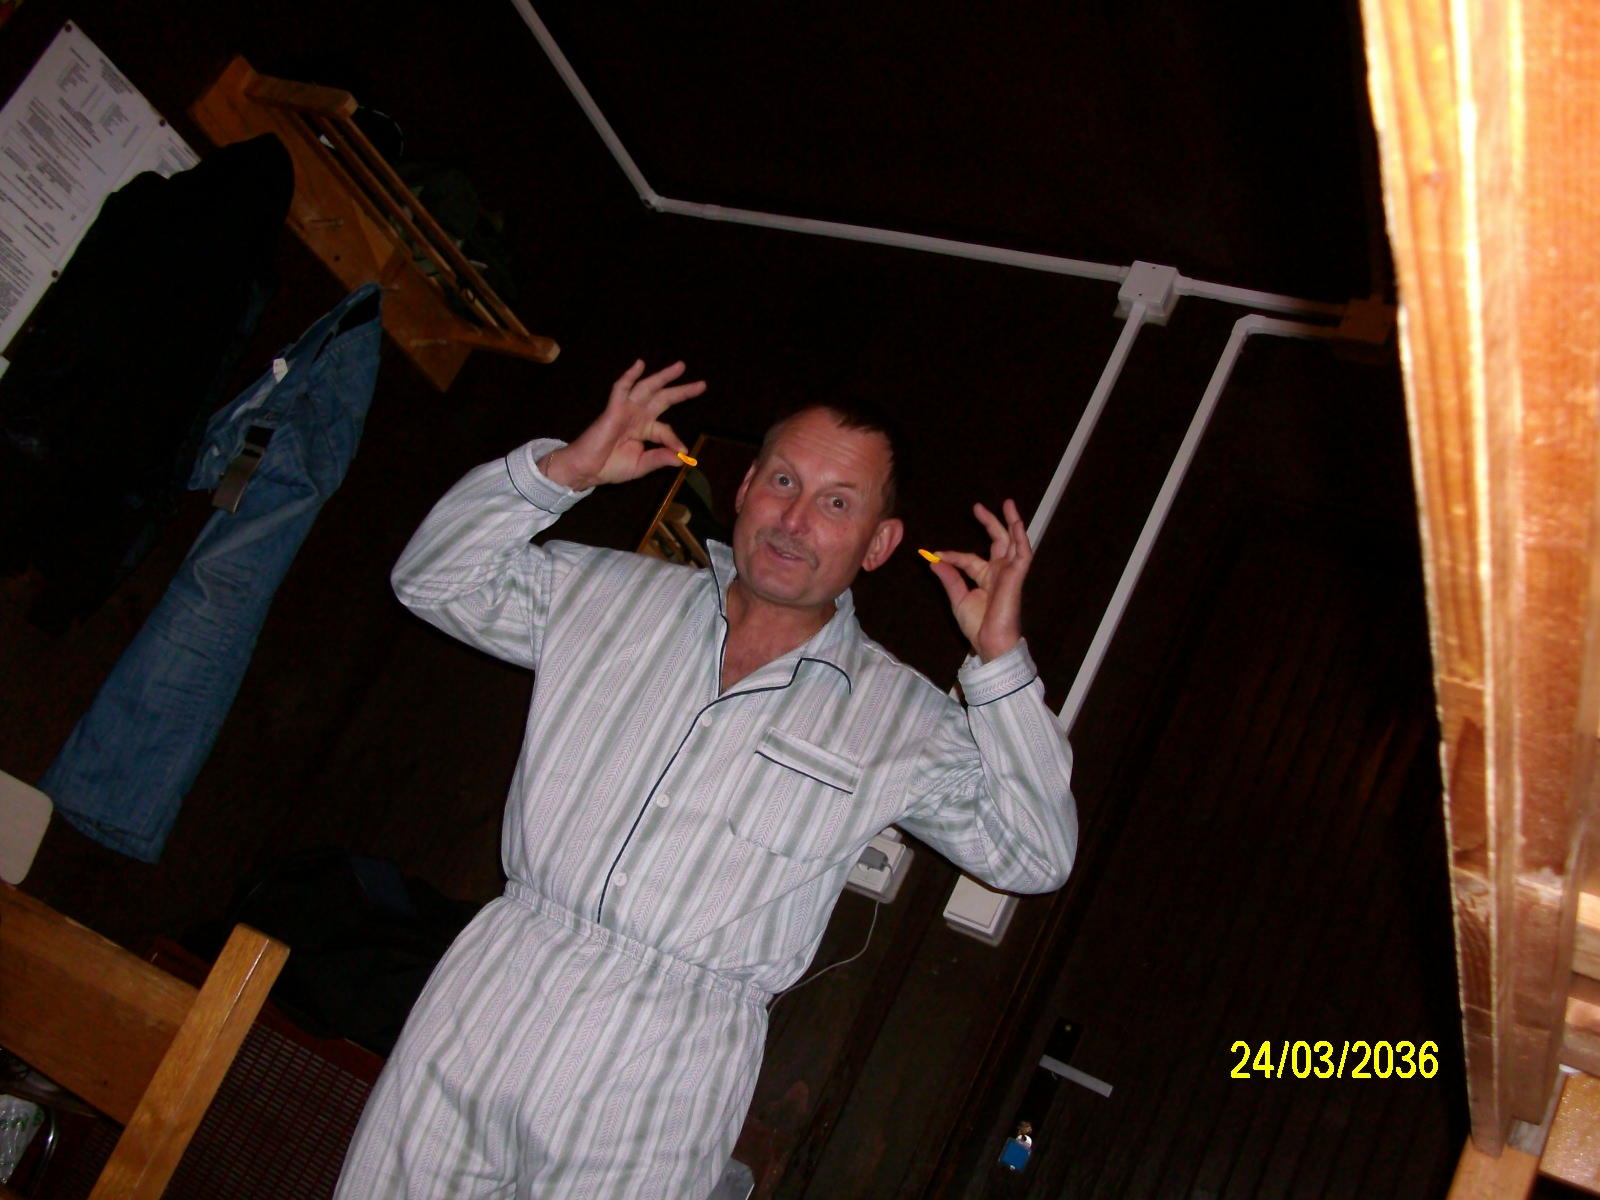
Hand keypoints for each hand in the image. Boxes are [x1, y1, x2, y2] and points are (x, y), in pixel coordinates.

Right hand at [545, 360, 705, 490]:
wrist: (585, 470)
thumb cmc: (610, 467)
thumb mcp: (640, 465)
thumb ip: (659, 458)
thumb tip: (682, 458)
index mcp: (644, 430)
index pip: (665, 429)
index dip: (675, 440)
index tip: (684, 452)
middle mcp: (637, 416)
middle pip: (663, 398)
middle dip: (681, 391)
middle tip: (702, 385)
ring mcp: (625, 410)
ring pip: (647, 388)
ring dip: (663, 376)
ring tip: (680, 367)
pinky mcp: (613, 409)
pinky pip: (621, 389)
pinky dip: (629, 376)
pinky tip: (639, 364)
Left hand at [927, 499, 1031, 662]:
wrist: (991, 644)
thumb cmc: (978, 627)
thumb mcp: (958, 598)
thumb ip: (950, 578)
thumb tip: (934, 560)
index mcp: (986, 578)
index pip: (969, 559)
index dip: (953, 555)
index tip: (937, 554)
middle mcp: (999, 572)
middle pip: (998, 542)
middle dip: (991, 523)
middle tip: (978, 507)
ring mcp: (1010, 573)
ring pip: (1014, 543)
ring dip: (1012, 523)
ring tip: (1008, 504)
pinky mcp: (1017, 577)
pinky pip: (1023, 554)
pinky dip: (1021, 538)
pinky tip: (1016, 524)